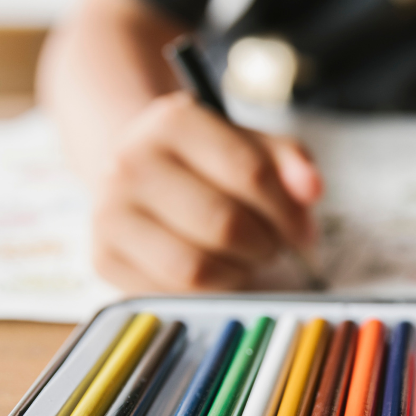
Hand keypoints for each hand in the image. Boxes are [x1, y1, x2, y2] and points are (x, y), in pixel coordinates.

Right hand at [89, 92, 322, 291]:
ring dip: (238, 273)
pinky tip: (214, 271)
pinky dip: (205, 292)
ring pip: (196, 268)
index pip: (251, 173)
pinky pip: (172, 294)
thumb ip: (290, 162)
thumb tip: (312, 190)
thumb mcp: (252, 145)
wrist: (137, 172)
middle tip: (272, 246)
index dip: (290, 212)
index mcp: (173, 121)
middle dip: (265, 245)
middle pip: (225, 225)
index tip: (304, 231)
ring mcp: (109, 212)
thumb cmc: (207, 161)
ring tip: (245, 258)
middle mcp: (131, 162)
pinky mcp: (103, 257)